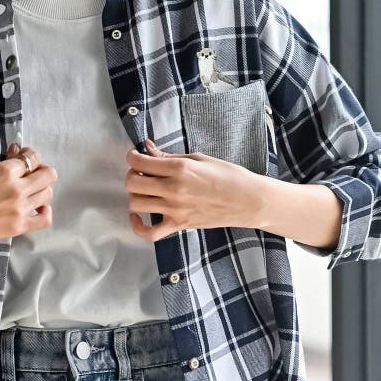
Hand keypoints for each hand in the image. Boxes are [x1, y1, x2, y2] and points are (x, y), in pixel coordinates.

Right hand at [0, 143, 57, 249]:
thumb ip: (0, 163)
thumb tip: (15, 157)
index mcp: (5, 171)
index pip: (32, 158)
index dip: (30, 155)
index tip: (24, 156)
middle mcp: (17, 189)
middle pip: (47, 175)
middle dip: (41, 170)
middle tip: (32, 172)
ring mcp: (19, 210)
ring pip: (47, 194)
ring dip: (42, 189)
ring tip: (31, 190)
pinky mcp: (18, 227)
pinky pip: (45, 219)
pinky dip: (45, 211)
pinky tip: (36, 207)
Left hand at [125, 138, 266, 240]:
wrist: (248, 200)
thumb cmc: (228, 175)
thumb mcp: (199, 158)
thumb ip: (169, 156)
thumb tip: (147, 148)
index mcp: (180, 168)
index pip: (139, 162)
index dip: (132, 157)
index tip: (136, 156)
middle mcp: (174, 189)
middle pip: (132, 183)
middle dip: (132, 175)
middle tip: (141, 173)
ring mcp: (175, 209)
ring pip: (136, 204)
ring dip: (135, 195)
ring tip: (146, 191)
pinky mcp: (179, 225)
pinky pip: (149, 232)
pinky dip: (138, 226)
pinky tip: (138, 216)